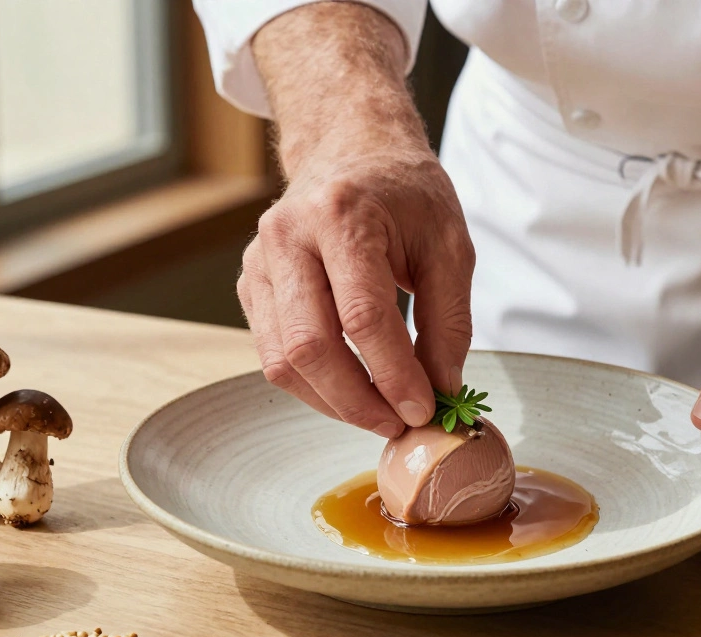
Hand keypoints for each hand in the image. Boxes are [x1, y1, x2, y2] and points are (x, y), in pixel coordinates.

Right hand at [238, 146, 474, 437]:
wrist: (352, 149)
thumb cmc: (405, 195)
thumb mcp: (450, 246)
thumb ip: (448, 321)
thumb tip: (441, 389)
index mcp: (341, 214)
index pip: (362, 317)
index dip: (394, 374)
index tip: (424, 408)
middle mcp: (287, 236)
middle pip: (309, 346)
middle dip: (357, 400)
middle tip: (399, 423)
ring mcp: (259, 262)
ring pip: (282, 360)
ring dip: (332, 402)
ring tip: (378, 413)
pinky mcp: (250, 285)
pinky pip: (273, 354)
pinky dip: (313, 385)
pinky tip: (351, 388)